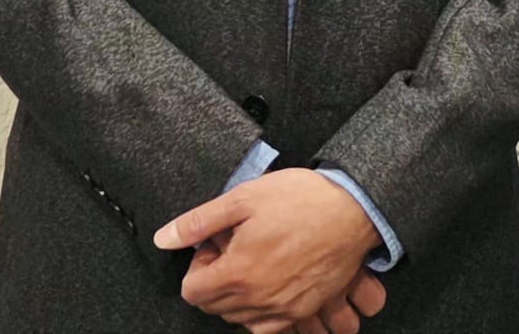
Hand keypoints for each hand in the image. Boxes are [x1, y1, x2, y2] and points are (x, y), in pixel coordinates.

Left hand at [154, 168, 383, 329]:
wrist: (355, 208)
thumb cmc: (302, 198)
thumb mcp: (245, 197)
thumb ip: (200, 221)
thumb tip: (163, 238)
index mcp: (237, 273)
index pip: (192, 291)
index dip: (199, 264)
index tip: (217, 244)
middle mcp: (257, 300)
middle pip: (215, 306)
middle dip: (218, 278)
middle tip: (239, 246)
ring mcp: (282, 310)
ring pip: (240, 318)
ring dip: (239, 295)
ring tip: (258, 260)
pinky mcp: (304, 310)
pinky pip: (270, 327)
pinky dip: (263, 310)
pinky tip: (274, 281)